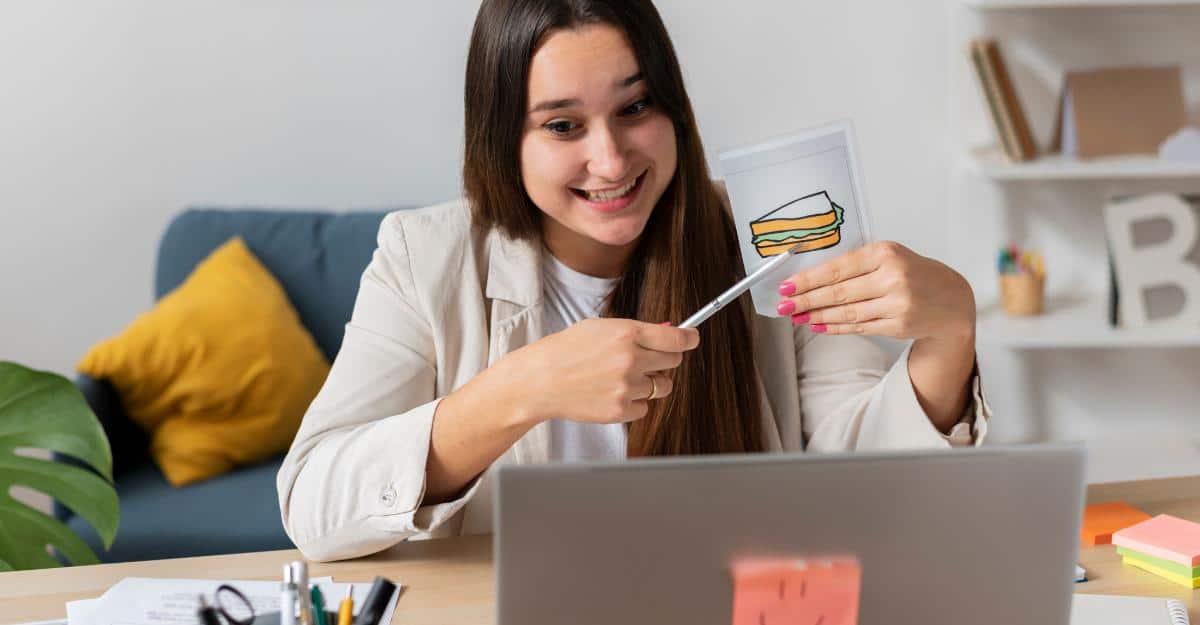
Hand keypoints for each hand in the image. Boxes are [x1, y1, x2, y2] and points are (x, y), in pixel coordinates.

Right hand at [492, 318, 699, 425]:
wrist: (539, 381)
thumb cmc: (566, 351)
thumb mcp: (600, 328)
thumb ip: (635, 331)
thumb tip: (668, 332)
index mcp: (627, 333)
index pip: (676, 338)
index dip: (689, 338)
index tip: (692, 338)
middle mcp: (631, 360)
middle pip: (673, 362)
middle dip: (665, 359)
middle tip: (646, 358)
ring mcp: (627, 387)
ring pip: (661, 387)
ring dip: (650, 382)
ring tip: (623, 378)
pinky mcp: (621, 410)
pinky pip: (645, 407)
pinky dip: (634, 402)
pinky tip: (611, 393)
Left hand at [776, 241, 975, 340]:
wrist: (951, 299)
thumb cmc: (913, 273)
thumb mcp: (889, 257)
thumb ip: (856, 264)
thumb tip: (812, 278)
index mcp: (885, 253)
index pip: (837, 268)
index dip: (808, 279)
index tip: (786, 286)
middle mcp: (892, 277)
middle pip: (838, 292)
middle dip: (806, 300)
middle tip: (784, 306)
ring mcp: (897, 303)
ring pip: (846, 312)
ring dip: (817, 316)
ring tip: (797, 317)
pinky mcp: (898, 325)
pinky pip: (858, 326)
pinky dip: (835, 327)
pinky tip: (819, 326)